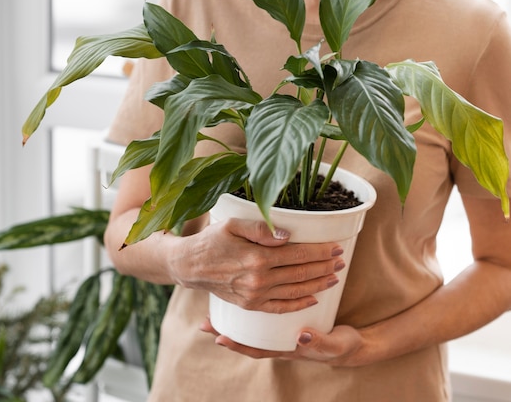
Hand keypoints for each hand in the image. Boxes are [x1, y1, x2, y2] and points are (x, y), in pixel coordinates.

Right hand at [171, 217, 345, 313]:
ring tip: (334, 277)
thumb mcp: (232, 225)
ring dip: (318, 284)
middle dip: (325, 267)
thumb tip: (287, 235)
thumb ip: (260, 229)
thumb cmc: (211, 240)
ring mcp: (255, 296)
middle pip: (301, 274)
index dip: (320, 251)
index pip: (298, 255)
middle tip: (341, 260)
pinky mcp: (250, 305)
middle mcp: (258, 280)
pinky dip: (299, 304)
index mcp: (257, 258)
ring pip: (295, 291)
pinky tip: (313, 298)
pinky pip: (280, 307)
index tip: (336, 247)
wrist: (190, 266)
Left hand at [200, 318, 364, 366]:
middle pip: (248, 338)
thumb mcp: (335, 345)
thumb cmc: (343, 346)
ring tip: (211, 311)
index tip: (217, 339)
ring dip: (233, 321)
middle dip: (226, 331)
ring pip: (253, 328)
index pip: (257, 349)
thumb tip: (301, 336)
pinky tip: (241, 295)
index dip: (238, 345)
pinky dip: (252, 309)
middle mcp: (280, 342)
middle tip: (203, 324)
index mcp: (287, 349)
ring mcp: (282, 332)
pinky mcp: (289, 319)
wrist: (354, 344)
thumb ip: (320, 342)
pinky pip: (266, 314)